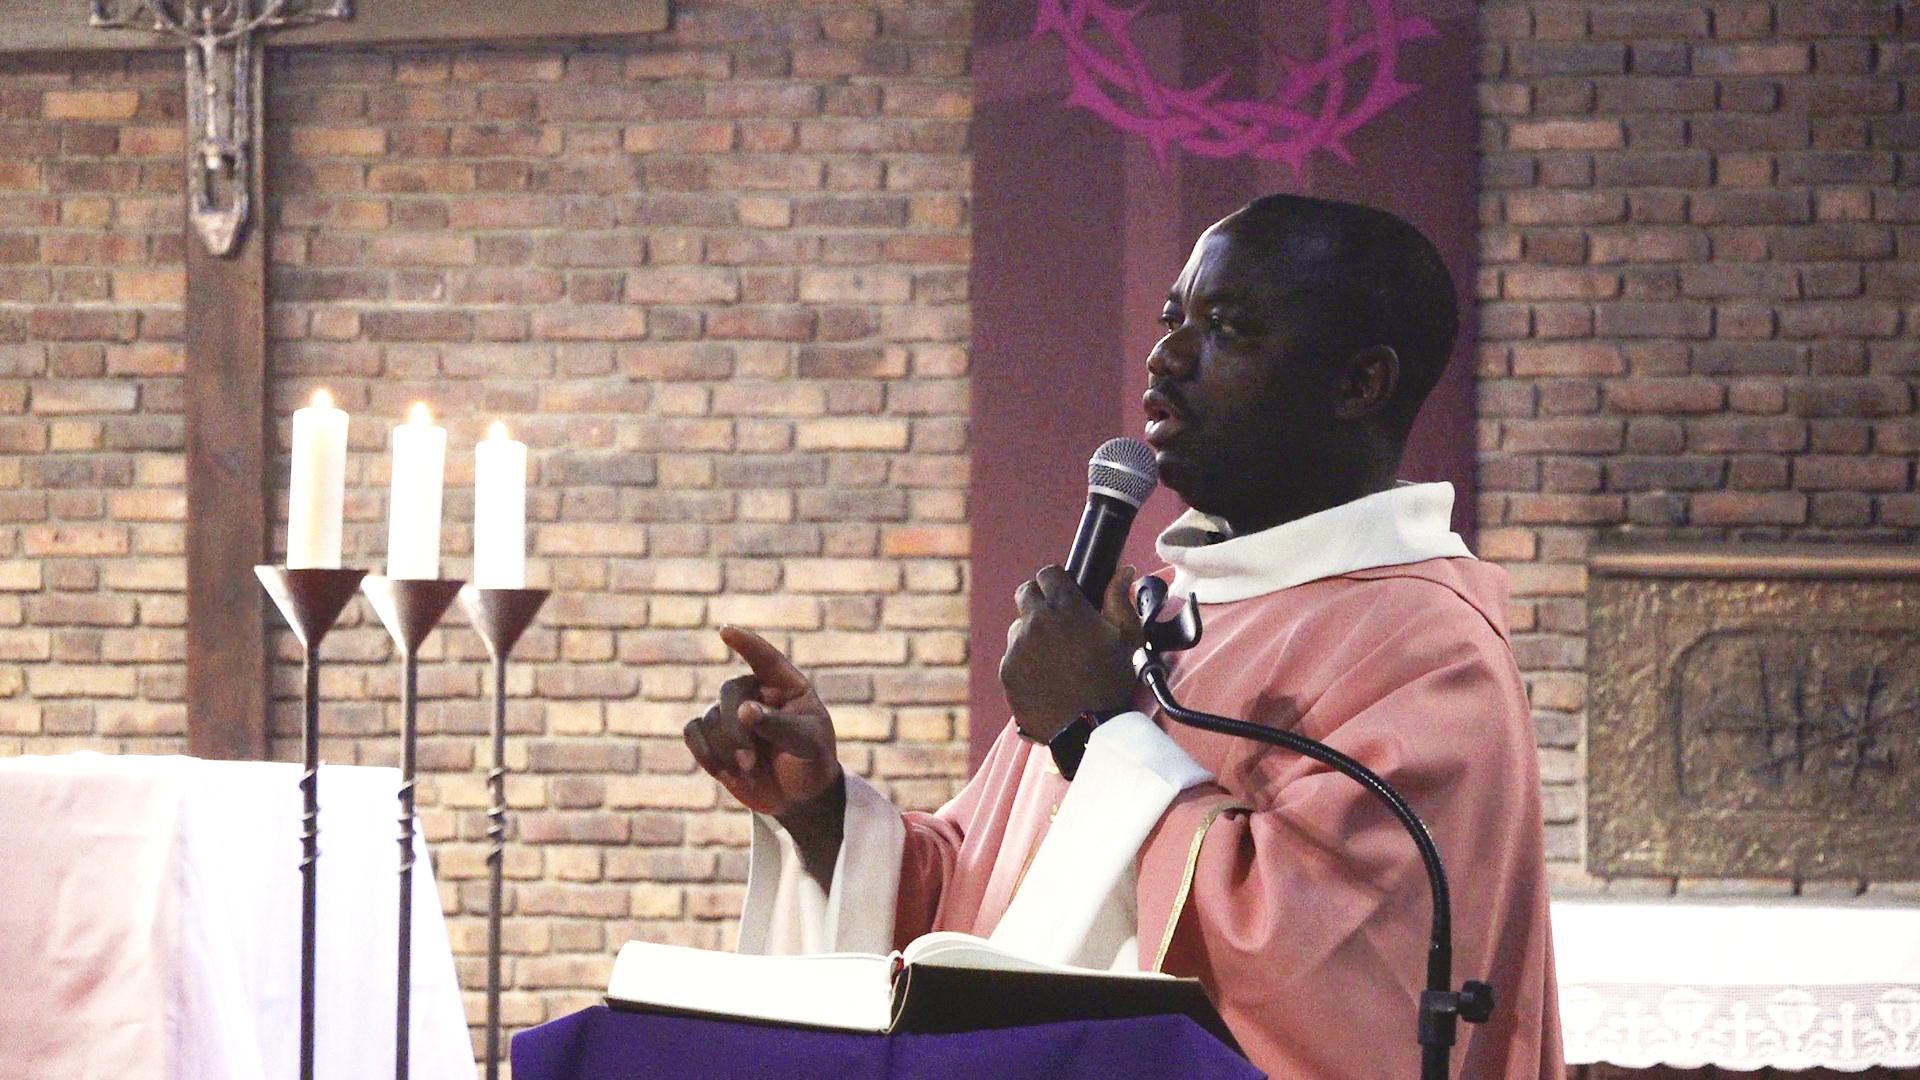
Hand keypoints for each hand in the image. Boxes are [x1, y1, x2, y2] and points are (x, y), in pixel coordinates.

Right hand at [684, 626, 841, 821]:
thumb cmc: (811, 762)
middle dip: (736, 730)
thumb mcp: (808, 744)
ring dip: (724, 748)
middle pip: (729, 693)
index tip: (725, 630)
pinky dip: (705, 753)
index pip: (765, 658)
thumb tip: (743, 711)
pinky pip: (692, 733)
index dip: (746, 643)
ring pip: (709, 717)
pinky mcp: (713, 737)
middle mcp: (755, 692)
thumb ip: (780, 726)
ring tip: (748, 771)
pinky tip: (724, 773)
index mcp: (786, 685)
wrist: (798, 796)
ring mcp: (731, 714)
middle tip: (750, 762)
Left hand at [998, 565, 1141, 743]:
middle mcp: (1036, 622)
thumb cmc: (1113, 682)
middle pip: (1026, 593)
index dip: (1058, 581)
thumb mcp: (1127, 638)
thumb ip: (1120, 599)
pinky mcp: (1007, 671)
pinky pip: (1012, 656)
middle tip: (1057, 620)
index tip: (1065, 591)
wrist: (1090, 730)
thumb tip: (1123, 571)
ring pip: (1018, 627)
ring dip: (1032, 633)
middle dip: (1040, 600)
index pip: (1048, 573)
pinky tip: (1046, 677)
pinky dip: (1025, 661)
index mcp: (1065, 608)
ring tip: (1056, 657)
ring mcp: (1017, 647)